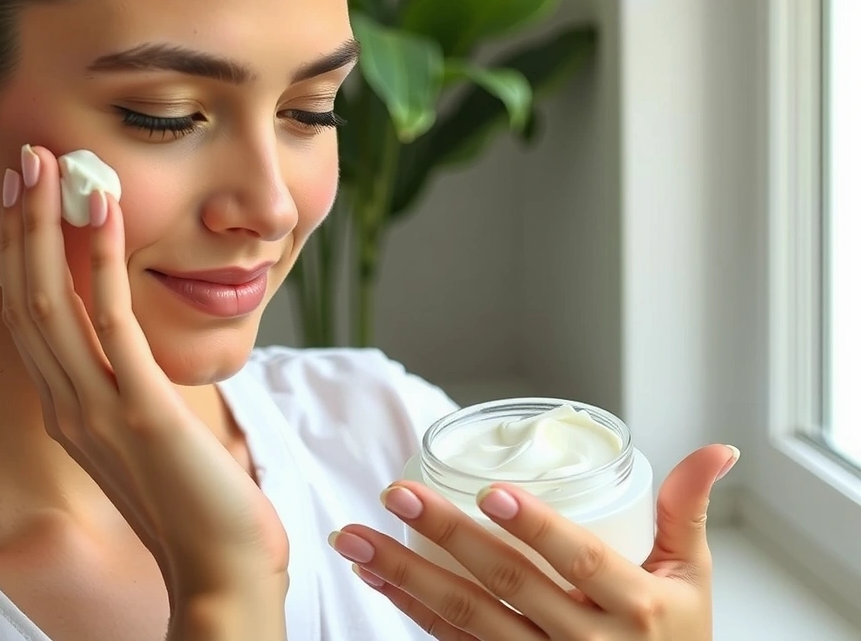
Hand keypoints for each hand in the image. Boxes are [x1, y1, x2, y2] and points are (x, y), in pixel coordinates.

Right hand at [0, 145, 288, 606]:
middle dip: (22, 226)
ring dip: (45, 228)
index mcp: (69, 410)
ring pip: (49, 303)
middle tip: (28, 160)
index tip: (33, 197)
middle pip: (25, 300)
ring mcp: (95, 410)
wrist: (220, 567)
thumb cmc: (195, 499)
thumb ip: (130, 388)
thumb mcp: (149, 433)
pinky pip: (110, 321)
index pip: (31, 319)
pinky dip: (100, 260)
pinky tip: (103, 211)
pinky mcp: (138, 411)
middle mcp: (68, 406)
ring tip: (51, 165)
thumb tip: (139, 345)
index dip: (24, 255)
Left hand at [329, 444, 738, 639]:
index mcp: (636, 608)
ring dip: (405, 576)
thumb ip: (686, 511)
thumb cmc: (675, 639)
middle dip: (447, 538)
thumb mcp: (691, 579)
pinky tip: (376, 580)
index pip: (582, 561)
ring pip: (465, 619)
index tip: (491, 493)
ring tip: (355, 539)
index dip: (538, 528)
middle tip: (397, 494)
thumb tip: (717, 450)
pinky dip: (410, 612)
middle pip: (508, 585)